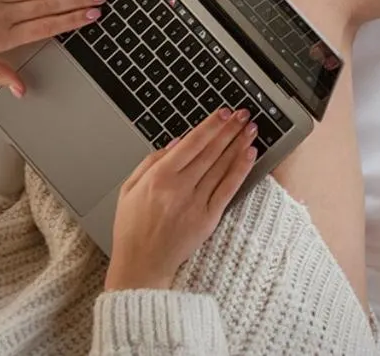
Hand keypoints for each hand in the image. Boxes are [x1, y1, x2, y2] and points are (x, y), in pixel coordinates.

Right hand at [104, 108, 258, 290]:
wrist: (141, 266)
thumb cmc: (132, 229)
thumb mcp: (128, 190)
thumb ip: (150, 162)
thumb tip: (176, 142)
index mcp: (158, 178)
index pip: (191, 143)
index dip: (211, 125)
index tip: (224, 113)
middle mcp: (179, 188)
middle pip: (210, 151)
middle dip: (230, 129)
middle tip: (244, 114)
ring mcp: (196, 203)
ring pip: (222, 166)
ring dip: (238, 144)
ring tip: (251, 128)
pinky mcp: (208, 218)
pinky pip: (228, 189)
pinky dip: (240, 170)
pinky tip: (250, 155)